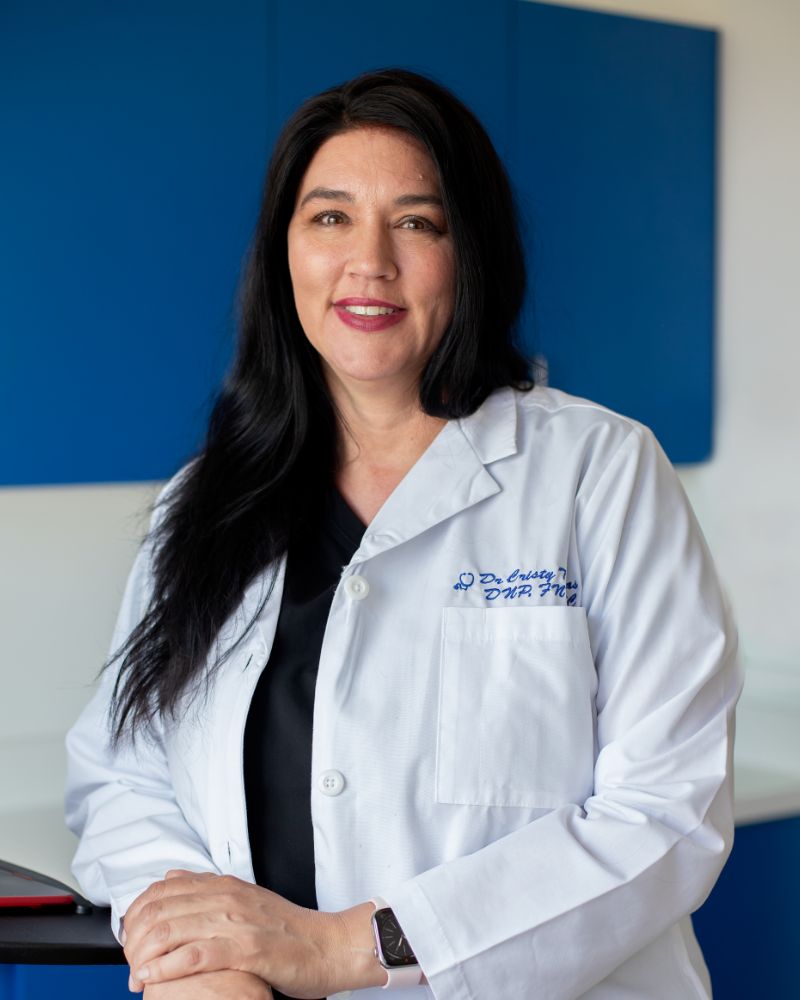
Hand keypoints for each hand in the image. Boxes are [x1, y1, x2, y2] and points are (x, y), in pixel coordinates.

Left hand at [123, 870, 382, 997]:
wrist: (328, 946)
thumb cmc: (288, 929)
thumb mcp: (245, 897)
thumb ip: (206, 887)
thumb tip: (170, 877)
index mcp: (223, 885)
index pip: (161, 890)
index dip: (136, 914)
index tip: (129, 937)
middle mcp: (226, 898)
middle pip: (159, 910)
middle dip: (133, 940)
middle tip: (129, 963)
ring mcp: (236, 922)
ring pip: (170, 931)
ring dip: (144, 957)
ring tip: (136, 975)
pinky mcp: (246, 949)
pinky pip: (195, 955)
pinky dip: (166, 968)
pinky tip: (152, 978)